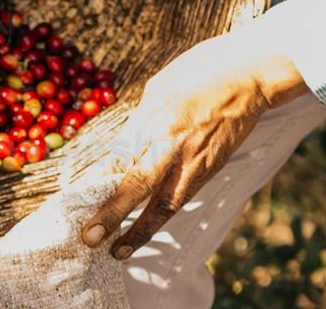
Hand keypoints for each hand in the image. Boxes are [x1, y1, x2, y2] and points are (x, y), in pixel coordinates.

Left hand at [80, 31, 309, 258]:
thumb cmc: (200, 73)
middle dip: (112, 214)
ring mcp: (194, 159)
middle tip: (89, 238)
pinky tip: (147, 229)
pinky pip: (180, 197)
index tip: (76, 200)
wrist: (249, 79)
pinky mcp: (210, 169)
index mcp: (154, 116)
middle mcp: (173, 142)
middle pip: (138, 185)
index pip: (119, 157)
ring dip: (140, 230)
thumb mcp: (158, 88)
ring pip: (164, 204)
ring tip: (119, 251)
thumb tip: (123, 147)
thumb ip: (140, 120)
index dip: (97, 181)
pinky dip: (161, 216)